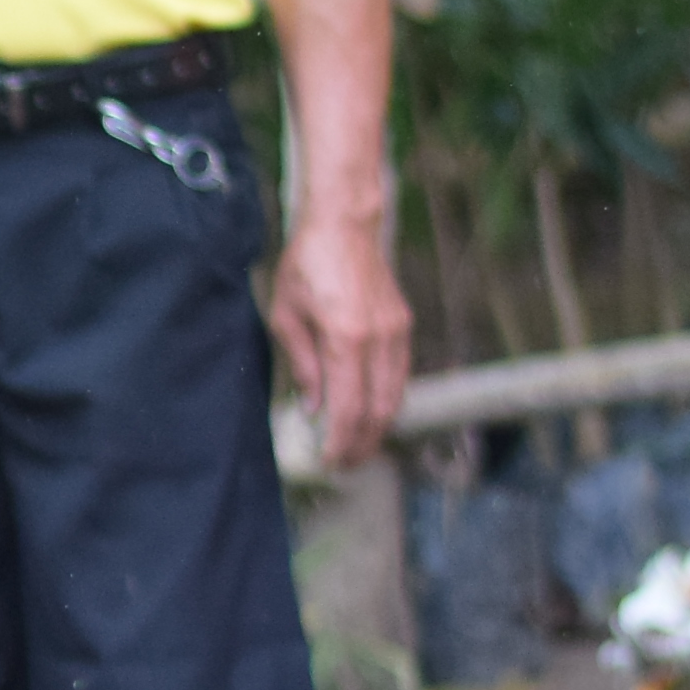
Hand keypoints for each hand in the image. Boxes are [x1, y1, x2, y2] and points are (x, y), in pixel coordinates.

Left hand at [272, 202, 416, 467]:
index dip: (341, 440)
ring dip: (379, 426)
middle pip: (378, 408)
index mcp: (346, 338)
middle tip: (345, 464)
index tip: (330, 461)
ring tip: (359, 446)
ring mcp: (397, 331)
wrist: (345, 224)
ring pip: (395, 394)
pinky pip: (400, 374)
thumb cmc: (307, 265)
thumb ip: (303, 365)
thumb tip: (314, 408)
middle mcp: (379, 338)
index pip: (348, 407)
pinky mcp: (404, 324)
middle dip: (363, 443)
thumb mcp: (286, 316)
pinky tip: (373, 413)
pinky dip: (388, 400)